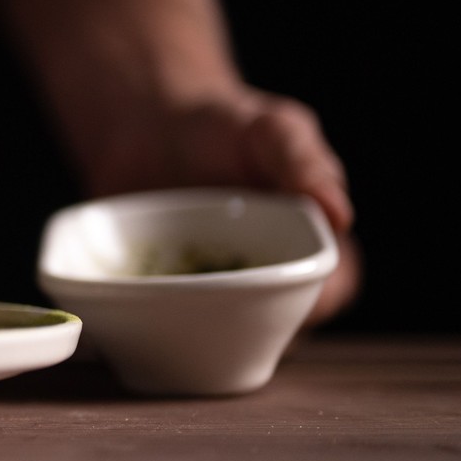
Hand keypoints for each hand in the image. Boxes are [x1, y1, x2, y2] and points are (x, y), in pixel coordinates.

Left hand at [85, 87, 359, 324]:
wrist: (152, 123)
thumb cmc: (227, 124)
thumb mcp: (273, 129)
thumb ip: (303, 163)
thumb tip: (341, 214)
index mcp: (309, 251)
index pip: (326, 294)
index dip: (312, 306)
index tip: (284, 302)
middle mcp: (263, 281)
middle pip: (271, 328)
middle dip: (248, 334)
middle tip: (214, 314)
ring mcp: (210, 294)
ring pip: (213, 336)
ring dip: (192, 338)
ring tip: (164, 313)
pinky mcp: (160, 295)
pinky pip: (156, 322)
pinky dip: (140, 324)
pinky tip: (120, 314)